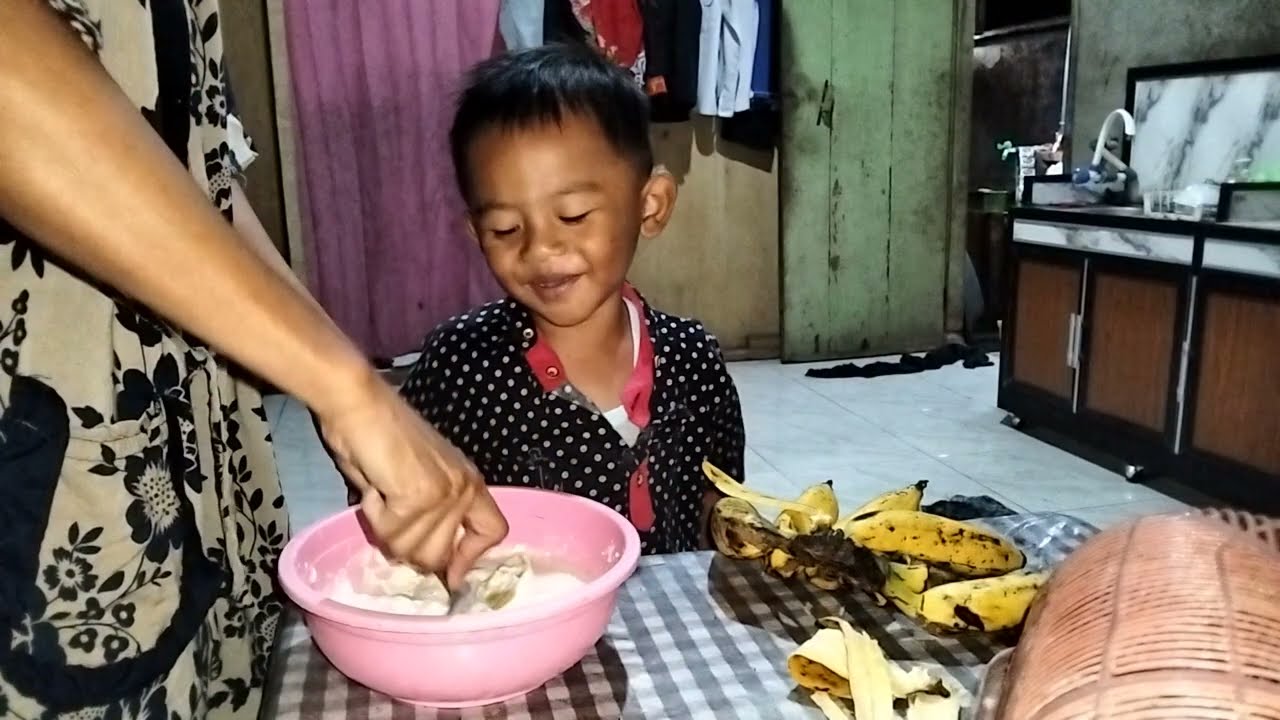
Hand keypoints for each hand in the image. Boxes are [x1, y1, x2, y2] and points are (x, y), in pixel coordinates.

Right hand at [315, 371, 507, 587]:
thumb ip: (427, 514)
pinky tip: (374, 487)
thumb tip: (423, 561)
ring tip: (381, 492)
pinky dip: (373, 514)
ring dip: (385, 528)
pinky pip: (390, 532)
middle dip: (406, 546)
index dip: (469, 558)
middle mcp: (464, 489)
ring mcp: (443, 494)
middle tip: (389, 512)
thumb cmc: (378, 434)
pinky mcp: (418, 495)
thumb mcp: (415, 476)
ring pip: (410, 550)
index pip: (493, 531)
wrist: (359, 402)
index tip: (448, 576)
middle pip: (438, 557)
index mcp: (469, 482)